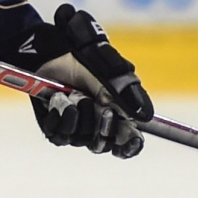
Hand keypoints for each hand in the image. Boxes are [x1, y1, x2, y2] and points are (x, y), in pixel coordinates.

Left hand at [30, 4, 153, 158]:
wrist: (52, 52)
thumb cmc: (83, 60)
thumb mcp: (110, 74)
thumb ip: (127, 95)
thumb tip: (144, 117)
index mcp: (113, 113)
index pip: (126, 140)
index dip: (130, 145)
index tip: (131, 139)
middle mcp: (94, 123)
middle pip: (103, 145)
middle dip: (104, 127)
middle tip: (103, 109)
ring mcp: (73, 126)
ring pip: (81, 140)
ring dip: (81, 117)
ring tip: (76, 95)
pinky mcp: (53, 126)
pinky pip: (60, 136)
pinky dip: (63, 119)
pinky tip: (61, 101)